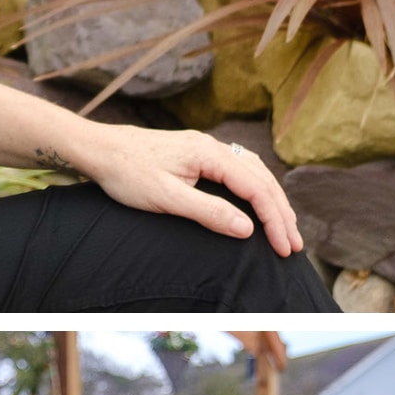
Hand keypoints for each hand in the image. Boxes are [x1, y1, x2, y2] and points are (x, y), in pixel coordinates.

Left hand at [63, 126, 304, 258]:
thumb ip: (209, 212)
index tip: (284, 247)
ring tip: (285, 226)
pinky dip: (257, 189)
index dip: (274, 220)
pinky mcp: (200, 154)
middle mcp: (215, 147)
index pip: (257, 189)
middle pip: (263, 180)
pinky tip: (260, 201)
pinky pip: (241, 170)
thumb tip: (247, 229)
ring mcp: (209, 148)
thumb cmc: (128, 174)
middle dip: (282, 214)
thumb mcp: (167, 198)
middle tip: (294, 245)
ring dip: (273, 201)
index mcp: (211, 154)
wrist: (100, 149)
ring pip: (255, 173)